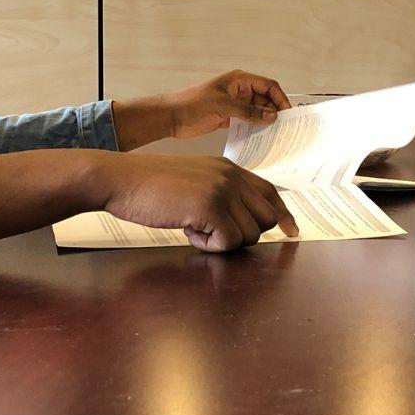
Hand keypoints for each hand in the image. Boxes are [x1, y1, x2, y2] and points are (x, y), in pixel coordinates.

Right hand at [99, 154, 299, 251]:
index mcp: (229, 168)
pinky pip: (228, 242)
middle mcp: (231, 176)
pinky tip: (188, 232)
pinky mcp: (210, 206)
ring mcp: (223, 190)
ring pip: (250, 235)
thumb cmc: (151, 186)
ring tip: (194, 229)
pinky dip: (209, 246)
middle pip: (266, 218)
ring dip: (223, 242)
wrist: (123, 180)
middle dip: (246, 234)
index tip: (292, 231)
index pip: (270, 192)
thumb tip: (242, 220)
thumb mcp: (195, 181)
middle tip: (215, 233)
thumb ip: (220, 192)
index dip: (282, 215)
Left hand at [163, 69, 292, 139]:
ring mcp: (235, 104)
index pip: (268, 86)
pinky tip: (261, 137)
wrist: (171, 117)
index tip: (288, 113)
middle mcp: (239, 90)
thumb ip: (248, 112)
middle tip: (284, 127)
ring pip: (258, 111)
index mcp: (239, 80)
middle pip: (265, 99)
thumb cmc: (192, 104)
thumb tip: (271, 115)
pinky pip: (248, 121)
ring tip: (275, 134)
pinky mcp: (229, 117)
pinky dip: (255, 128)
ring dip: (265, 121)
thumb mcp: (223, 107)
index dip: (280, 98)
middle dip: (275, 111)